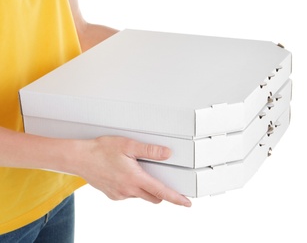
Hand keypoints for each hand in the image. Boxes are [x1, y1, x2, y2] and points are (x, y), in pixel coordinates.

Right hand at [76, 136, 191, 206]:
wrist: (80, 158)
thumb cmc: (101, 150)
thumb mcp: (128, 145)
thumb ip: (149, 150)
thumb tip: (166, 153)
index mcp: (135, 178)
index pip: (162, 192)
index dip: (176, 198)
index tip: (186, 203)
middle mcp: (128, 190)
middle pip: (153, 197)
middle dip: (161, 192)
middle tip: (161, 180)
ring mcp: (119, 194)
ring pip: (140, 195)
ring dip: (144, 188)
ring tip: (137, 171)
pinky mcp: (112, 195)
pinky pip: (128, 194)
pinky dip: (132, 188)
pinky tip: (124, 175)